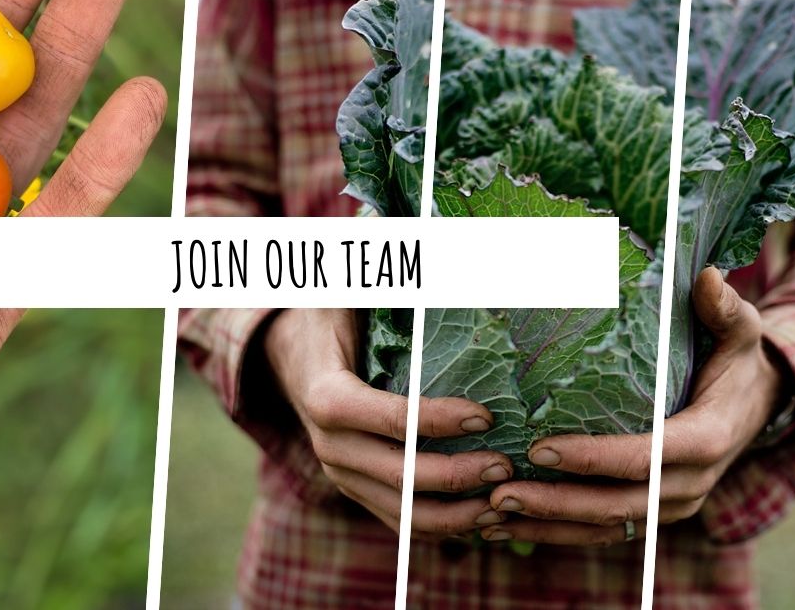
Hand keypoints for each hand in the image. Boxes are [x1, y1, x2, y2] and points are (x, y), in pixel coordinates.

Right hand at [264, 309, 514, 538]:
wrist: (288, 354)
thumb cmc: (328, 318)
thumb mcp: (345, 296)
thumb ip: (383, 288)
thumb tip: (431, 268)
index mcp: (326, 396)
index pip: (389, 418)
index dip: (437, 421)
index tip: (485, 416)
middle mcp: (329, 444)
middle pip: (401, 475)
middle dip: (459, 475)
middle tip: (506, 465)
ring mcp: (340, 473)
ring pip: (402, 511)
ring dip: (456, 514)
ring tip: (501, 503)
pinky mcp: (353, 488)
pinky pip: (399, 521)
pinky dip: (441, 526)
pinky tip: (480, 517)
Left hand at [478, 267, 782, 545]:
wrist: (757, 405)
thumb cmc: (736, 359)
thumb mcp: (738, 330)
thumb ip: (722, 307)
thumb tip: (706, 276)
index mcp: (707, 438)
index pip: (646, 457)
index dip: (593, 458)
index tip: (540, 449)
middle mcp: (690, 483)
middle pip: (617, 504)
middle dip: (557, 502)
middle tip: (499, 492)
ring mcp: (671, 506)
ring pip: (605, 526)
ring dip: (547, 525)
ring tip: (492, 514)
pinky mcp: (654, 515)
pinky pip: (603, 532)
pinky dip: (556, 532)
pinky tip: (508, 528)